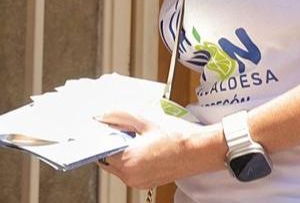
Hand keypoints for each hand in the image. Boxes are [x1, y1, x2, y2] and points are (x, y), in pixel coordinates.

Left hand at [97, 108, 222, 189]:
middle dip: (110, 144)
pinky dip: (130, 159)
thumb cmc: (177, 137)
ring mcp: (139, 182)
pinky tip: (142, 147)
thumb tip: (103, 115)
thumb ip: (119, 116)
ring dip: (120, 152)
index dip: (100, 136)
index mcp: (128, 161)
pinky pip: (129, 171)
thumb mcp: (145, 119)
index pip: (100, 149)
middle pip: (106, 159)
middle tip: (120, 129)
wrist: (199, 151)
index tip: (101, 126)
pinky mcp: (146, 183)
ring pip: (117, 166)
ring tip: (135, 137)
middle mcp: (131, 176)